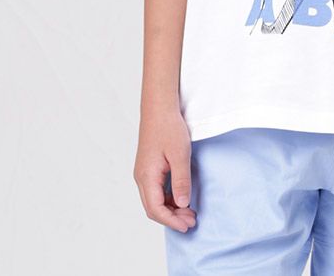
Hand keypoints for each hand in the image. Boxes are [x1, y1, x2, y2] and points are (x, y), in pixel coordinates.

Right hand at [134, 108, 197, 232]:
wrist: (159, 108)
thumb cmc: (168, 127)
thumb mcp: (179, 154)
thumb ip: (181, 180)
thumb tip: (182, 204)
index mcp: (146, 176)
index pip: (155, 209)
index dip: (171, 220)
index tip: (187, 225)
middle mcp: (141, 177)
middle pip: (153, 208)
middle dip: (172, 217)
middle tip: (192, 220)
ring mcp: (144, 172)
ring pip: (154, 200)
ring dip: (171, 208)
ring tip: (189, 212)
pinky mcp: (149, 168)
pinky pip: (156, 190)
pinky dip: (168, 198)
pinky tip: (181, 198)